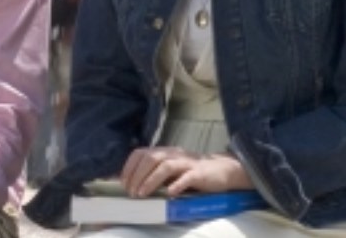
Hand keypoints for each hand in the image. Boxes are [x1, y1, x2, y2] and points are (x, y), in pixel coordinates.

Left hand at [120, 147, 252, 196]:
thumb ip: (155, 172)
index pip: (141, 153)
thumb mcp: (171, 168)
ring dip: (150, 180)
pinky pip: (186, 178)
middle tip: (131, 191)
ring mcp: (187, 163)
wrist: (222, 170)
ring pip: (166, 166)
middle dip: (137, 175)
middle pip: (151, 158)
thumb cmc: (191, 172)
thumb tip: (132, 183)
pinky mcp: (199, 174)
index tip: (122, 182)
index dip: (129, 167)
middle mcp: (174, 154)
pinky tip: (169, 193)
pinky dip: (176, 185)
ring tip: (142, 193)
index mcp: (164, 152)